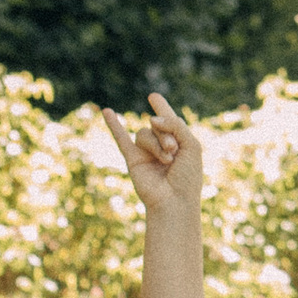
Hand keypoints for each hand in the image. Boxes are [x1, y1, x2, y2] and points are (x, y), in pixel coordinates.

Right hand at [100, 91, 204, 218]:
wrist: (173, 200)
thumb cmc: (187, 177)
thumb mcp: (191, 145)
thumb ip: (175, 126)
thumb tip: (151, 118)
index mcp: (178, 142)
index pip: (169, 120)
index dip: (162, 108)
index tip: (153, 97)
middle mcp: (161, 146)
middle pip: (157, 124)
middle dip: (167, 135)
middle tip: (174, 150)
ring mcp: (146, 152)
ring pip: (144, 133)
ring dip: (156, 144)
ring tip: (167, 159)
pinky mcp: (133, 160)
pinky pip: (121, 139)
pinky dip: (114, 125)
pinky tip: (107, 111)